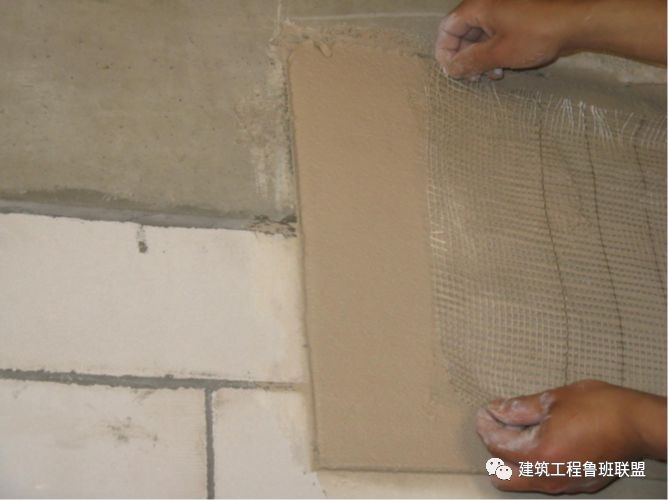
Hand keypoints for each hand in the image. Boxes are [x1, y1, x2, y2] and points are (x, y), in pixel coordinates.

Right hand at [435, 0, 666, 79]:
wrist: (576, 23)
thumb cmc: (536, 35)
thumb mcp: (498, 53)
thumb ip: (471, 61)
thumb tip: (451, 69)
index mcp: (478, 7)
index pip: (447, 28)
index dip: (445, 52)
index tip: (452, 72)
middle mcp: (487, 6)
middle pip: (463, 32)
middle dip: (464, 57)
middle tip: (471, 78)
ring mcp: (503, 12)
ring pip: (479, 36)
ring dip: (479, 58)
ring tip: (490, 75)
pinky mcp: (516, 19)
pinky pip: (495, 36)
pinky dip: (493, 52)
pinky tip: (503, 67)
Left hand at [476, 379, 666, 493]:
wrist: (639, 425)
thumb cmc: (601, 408)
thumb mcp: (553, 400)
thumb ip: (519, 408)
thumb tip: (496, 410)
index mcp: (538, 454)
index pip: (497, 445)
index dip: (486, 426)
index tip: (484, 412)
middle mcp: (547, 477)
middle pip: (502, 475)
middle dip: (494, 449)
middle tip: (497, 425)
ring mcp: (563, 484)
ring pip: (522, 481)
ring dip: (512, 459)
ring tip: (518, 431)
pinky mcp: (577, 485)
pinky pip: (542, 480)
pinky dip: (532, 464)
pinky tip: (539, 442)